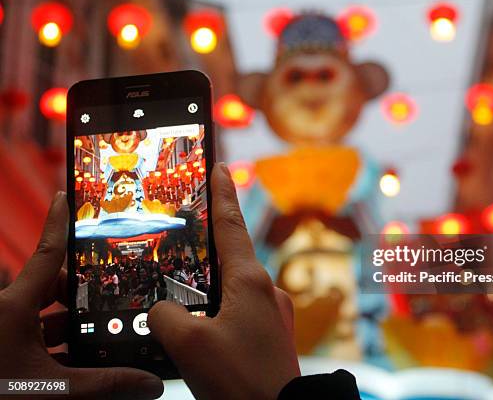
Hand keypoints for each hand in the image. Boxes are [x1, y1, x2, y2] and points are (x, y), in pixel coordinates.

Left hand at [0, 192, 163, 399]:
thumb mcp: (54, 389)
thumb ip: (104, 384)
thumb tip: (149, 382)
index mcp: (12, 309)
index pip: (47, 255)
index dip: (59, 224)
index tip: (67, 197)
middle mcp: (7, 314)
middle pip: (52, 287)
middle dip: (82, 292)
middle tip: (112, 293)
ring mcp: (5, 331)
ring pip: (45, 317)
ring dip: (72, 326)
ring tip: (103, 334)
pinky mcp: (5, 350)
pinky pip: (36, 338)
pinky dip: (59, 347)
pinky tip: (81, 362)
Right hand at [148, 163, 299, 399]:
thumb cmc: (240, 380)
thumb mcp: (187, 344)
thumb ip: (165, 315)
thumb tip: (165, 311)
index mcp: (250, 281)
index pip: (231, 225)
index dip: (222, 193)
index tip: (219, 167)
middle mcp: (267, 291)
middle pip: (231, 256)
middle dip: (208, 247)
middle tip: (184, 238)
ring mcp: (273, 314)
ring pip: (234, 289)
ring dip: (211, 288)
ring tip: (184, 296)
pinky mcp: (272, 336)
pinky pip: (241, 313)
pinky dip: (220, 313)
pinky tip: (203, 331)